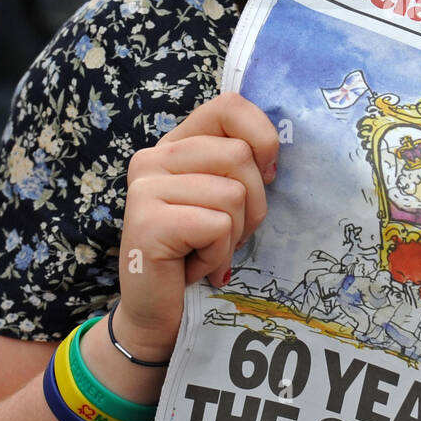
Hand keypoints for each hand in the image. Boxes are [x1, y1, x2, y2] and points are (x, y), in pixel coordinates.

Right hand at [115, 93, 278, 359]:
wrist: (158, 314)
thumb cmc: (198, 252)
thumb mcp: (224, 200)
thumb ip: (240, 167)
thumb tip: (274, 157)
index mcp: (175, 144)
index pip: (229, 106)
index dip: (262, 137)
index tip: (264, 176)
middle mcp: (153, 157)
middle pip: (240, 155)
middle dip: (252, 205)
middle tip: (224, 234)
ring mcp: (146, 188)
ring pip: (233, 193)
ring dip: (233, 235)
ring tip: (205, 250)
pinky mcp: (148, 222)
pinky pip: (218, 226)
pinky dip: (218, 254)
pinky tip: (193, 266)